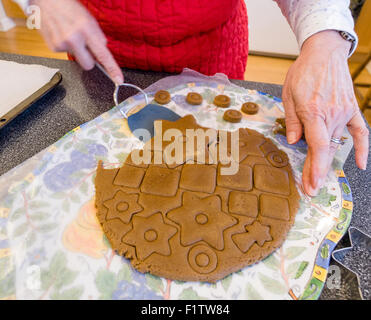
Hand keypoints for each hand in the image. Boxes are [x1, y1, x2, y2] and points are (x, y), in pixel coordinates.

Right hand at [32, 0, 122, 83]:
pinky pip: (66, 54)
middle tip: (85, 47)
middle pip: (89, 65)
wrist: (46, 0)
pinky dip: (66, 47)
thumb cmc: (70, 8)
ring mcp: (62, 44)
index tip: (119, 80)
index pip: (103, 54)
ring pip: (77, 59)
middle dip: (89, 59)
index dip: (112, 69)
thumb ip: (97, 37)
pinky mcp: (53, 47)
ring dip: (77, 50)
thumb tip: (101, 53)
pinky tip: (62, 34)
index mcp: (86, 29)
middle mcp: (74, 38)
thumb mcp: (89, 19)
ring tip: (71, 35)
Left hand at [282, 30, 368, 195]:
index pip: (317, 147)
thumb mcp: (288, 95)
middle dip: (315, 172)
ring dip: (327, 163)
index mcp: (314, 112)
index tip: (311, 184)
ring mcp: (344, 113)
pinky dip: (362, 148)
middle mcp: (332, 115)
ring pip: (336, 144)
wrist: (324, 53)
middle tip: (310, 189)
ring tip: (319, 179)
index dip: (314, 168)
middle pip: (324, 150)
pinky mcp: (352, 109)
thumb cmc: (303, 73)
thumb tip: (295, 142)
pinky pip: (360, 132)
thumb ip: (292, 120)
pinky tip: (361, 164)